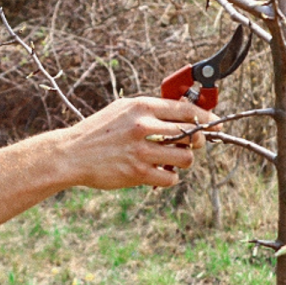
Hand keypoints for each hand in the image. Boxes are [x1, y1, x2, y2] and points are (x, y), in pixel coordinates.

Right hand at [62, 97, 216, 189]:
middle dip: (198, 140)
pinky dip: (169, 177)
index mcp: (140, 107)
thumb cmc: (97, 132)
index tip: (214, 123)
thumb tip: (180, 112)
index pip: (185, 109)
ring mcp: (141, 151)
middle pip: (192, 133)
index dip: (205, 117)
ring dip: (184, 160)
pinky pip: (170, 177)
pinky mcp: (137, 173)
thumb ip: (148, 110)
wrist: (71, 154)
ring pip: (186, 157)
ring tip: (171, 159)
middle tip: (191, 144)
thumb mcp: (120, 110)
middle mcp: (142, 126)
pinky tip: (159, 172)